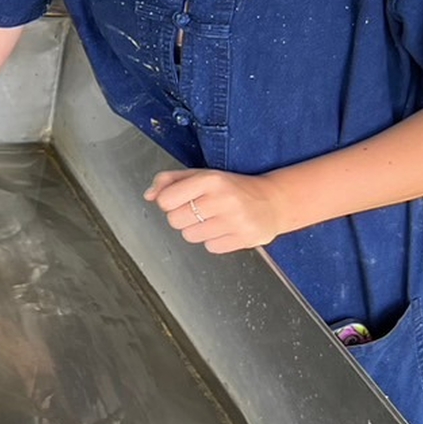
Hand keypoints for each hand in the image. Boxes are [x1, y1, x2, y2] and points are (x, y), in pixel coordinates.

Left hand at [145, 169, 291, 253]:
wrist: (273, 201)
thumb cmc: (232, 188)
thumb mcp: (201, 175)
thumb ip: (170, 181)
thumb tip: (149, 195)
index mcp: (210, 180)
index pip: (166, 200)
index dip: (168, 202)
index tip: (179, 200)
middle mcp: (223, 199)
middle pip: (174, 220)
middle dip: (181, 217)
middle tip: (198, 211)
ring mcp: (235, 221)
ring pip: (190, 236)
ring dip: (196, 230)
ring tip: (212, 220)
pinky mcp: (244, 239)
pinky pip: (210, 248)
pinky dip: (213, 241)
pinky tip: (224, 229)